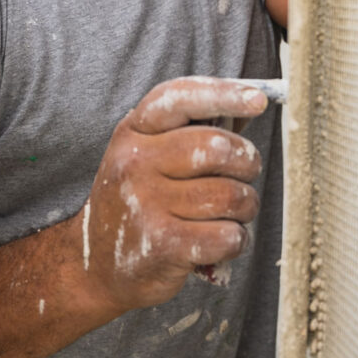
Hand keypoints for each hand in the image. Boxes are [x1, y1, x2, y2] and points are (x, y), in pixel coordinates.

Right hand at [82, 77, 268, 311]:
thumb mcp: (150, 154)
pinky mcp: (161, 245)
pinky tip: (220, 240)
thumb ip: (193, 128)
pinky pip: (227, 236)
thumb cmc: (143, 199)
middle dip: (247, 162)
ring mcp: (145, 204)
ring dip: (245, 206)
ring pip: (231, 195)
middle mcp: (135, 162)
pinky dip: (236, 240)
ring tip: (232, 212)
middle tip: (244, 175)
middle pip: (218, 147)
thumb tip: (252, 102)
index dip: (224, 93)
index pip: (181, 97)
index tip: (258, 100)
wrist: (99, 263)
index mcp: (134, 131)